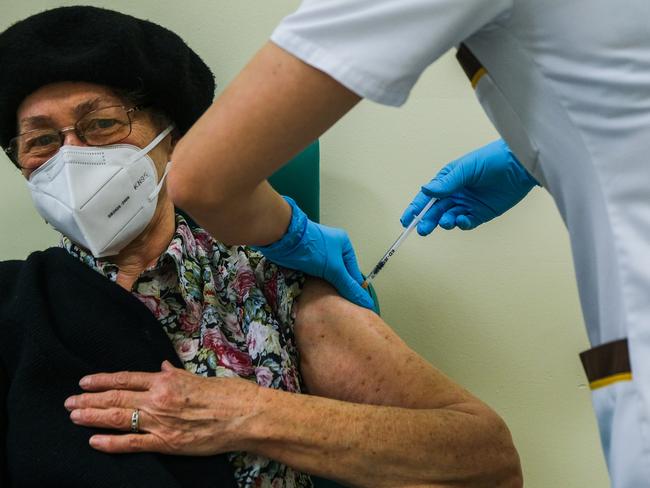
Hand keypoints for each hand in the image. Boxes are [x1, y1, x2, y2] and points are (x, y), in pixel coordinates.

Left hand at [64, 361, 258, 454]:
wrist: (245, 415)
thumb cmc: (229, 394)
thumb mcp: (201, 377)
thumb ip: (178, 374)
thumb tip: (163, 367)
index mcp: (168, 380)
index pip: (127, 378)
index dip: (103, 380)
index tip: (85, 381)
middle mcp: (159, 397)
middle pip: (116, 397)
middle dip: (90, 399)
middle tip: (69, 400)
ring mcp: (161, 421)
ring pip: (119, 417)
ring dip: (93, 416)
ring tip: (74, 415)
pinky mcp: (167, 442)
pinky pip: (132, 443)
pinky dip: (111, 442)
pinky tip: (94, 440)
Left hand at [254, 196, 373, 309]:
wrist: (284, 239)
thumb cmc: (312, 248)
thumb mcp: (334, 268)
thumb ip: (349, 286)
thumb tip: (365, 301)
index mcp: (343, 244)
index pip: (353, 271)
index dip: (354, 287)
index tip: (355, 304)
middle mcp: (332, 248)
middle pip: (340, 274)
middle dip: (339, 288)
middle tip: (341, 306)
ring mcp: (318, 254)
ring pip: (327, 275)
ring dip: (327, 287)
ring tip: (330, 303)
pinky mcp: (306, 260)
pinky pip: (315, 275)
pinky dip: (316, 284)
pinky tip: (317, 295)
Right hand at [401, 140, 537, 234]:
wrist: (519, 165)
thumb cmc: (491, 159)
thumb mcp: (466, 168)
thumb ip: (447, 182)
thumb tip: (426, 189)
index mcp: (448, 180)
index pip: (427, 196)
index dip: (415, 208)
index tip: (406, 219)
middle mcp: (455, 193)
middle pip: (435, 210)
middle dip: (427, 220)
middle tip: (422, 229)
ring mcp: (467, 204)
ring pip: (448, 218)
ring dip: (444, 222)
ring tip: (446, 222)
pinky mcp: (481, 213)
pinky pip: (466, 222)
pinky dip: (461, 223)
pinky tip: (461, 220)